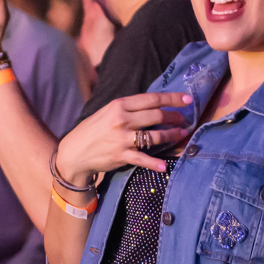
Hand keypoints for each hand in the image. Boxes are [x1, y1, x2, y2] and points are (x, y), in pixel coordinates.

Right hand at [55, 92, 192, 184]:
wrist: (75, 151)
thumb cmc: (93, 129)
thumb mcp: (108, 111)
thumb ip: (129, 108)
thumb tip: (154, 104)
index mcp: (120, 105)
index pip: (152, 99)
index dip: (173, 98)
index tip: (188, 99)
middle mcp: (122, 119)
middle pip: (157, 116)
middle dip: (175, 117)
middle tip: (184, 119)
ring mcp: (122, 138)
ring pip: (155, 136)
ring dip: (172, 136)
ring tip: (181, 135)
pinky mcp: (121, 155)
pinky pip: (143, 159)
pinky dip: (155, 163)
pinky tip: (165, 165)